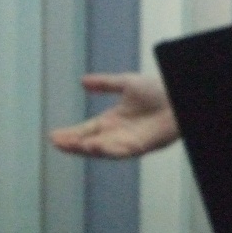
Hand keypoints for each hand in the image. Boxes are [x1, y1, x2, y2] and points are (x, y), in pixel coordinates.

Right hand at [50, 73, 179, 157]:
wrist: (178, 96)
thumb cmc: (157, 90)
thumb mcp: (126, 82)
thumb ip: (105, 83)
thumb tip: (82, 81)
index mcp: (112, 120)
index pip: (86, 130)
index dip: (70, 134)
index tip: (53, 136)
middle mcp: (117, 134)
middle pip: (89, 142)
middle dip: (73, 144)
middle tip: (56, 142)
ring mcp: (127, 141)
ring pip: (102, 150)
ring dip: (85, 149)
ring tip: (70, 145)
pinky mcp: (140, 146)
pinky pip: (120, 151)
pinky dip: (106, 149)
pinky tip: (93, 146)